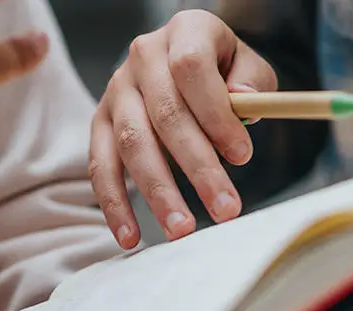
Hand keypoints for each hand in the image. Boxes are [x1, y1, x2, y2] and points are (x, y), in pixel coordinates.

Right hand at [93, 10, 278, 247]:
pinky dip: (114, 204)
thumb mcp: (249, 66)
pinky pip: (101, 165)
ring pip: (133, 144)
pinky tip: (131, 236)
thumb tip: (242, 103)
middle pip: (165, 114)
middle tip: (226, 210)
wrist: (186, 64)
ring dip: (158, 192)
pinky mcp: (99, 121)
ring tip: (183, 231)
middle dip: (197, 167)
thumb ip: (252, 83)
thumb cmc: (224, 71)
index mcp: (185, 31)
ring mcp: (116, 89)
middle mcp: (143, 55)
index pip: (192, 69)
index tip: (243, 156)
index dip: (216, 114)